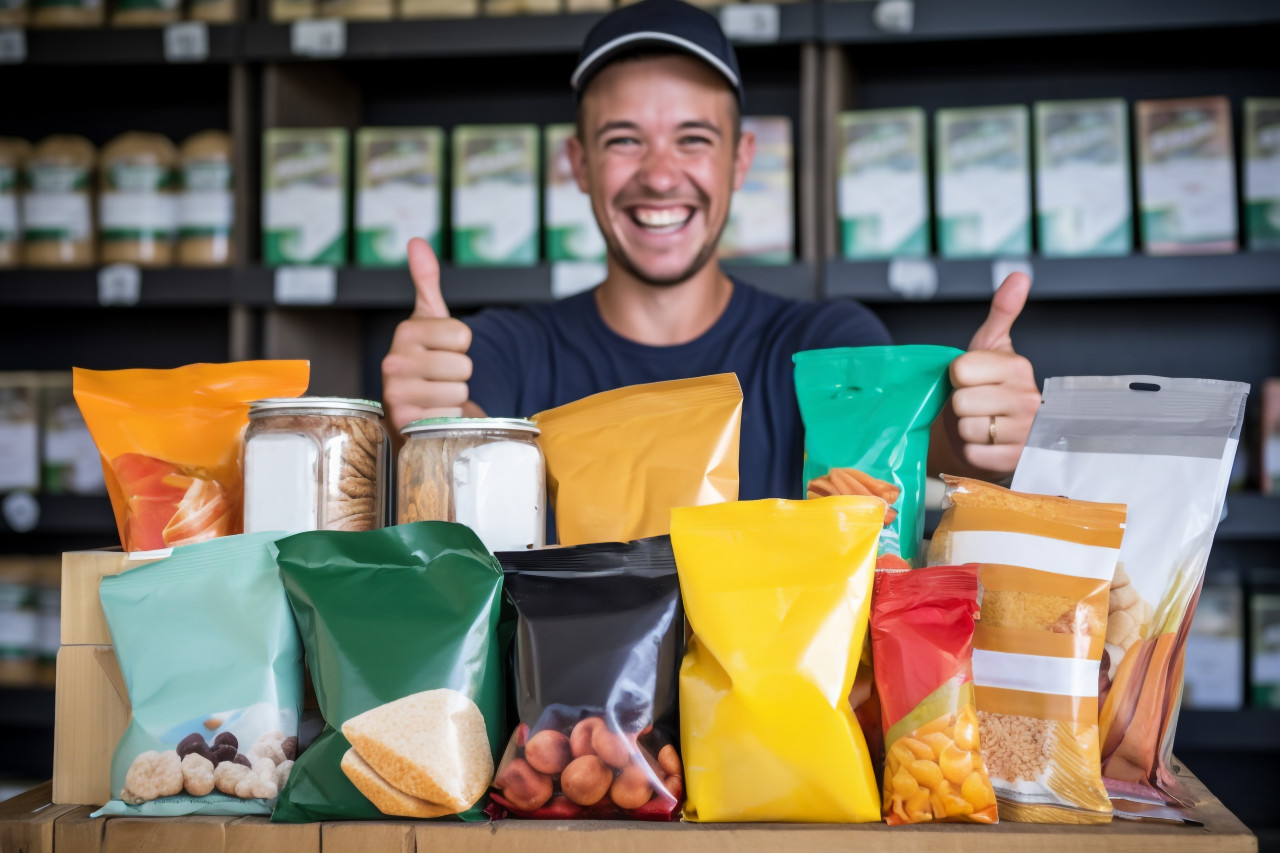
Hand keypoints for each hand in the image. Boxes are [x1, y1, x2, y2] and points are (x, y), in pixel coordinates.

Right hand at [381, 238, 476, 430]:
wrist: (409, 406)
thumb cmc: (424, 359)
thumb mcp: (429, 319)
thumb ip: (426, 281)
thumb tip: (417, 242)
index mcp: (406, 332)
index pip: (463, 335)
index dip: (461, 346)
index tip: (444, 350)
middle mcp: (395, 361)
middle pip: (463, 366)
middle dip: (459, 374)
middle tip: (440, 376)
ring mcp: (397, 393)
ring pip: (459, 392)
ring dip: (454, 397)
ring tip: (435, 394)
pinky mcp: (405, 422)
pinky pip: (450, 417)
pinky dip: (448, 419)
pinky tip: (431, 413)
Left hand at [946, 272, 1040, 475]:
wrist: (998, 432)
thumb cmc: (989, 386)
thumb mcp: (992, 347)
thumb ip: (1002, 312)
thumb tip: (1019, 275)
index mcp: (1018, 367)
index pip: (961, 369)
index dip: (957, 376)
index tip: (970, 379)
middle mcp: (1029, 399)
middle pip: (961, 401)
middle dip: (960, 404)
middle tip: (975, 404)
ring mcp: (1026, 432)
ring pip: (968, 428)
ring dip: (967, 429)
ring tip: (982, 424)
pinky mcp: (1017, 460)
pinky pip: (975, 453)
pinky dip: (973, 450)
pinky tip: (986, 443)